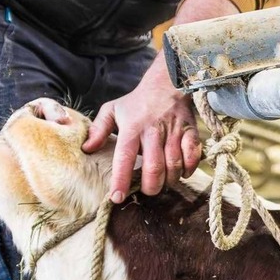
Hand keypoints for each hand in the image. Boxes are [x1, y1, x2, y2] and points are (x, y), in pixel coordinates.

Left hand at [82, 54, 202, 200]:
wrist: (167, 82)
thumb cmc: (138, 101)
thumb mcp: (112, 109)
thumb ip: (98, 130)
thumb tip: (86, 149)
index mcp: (132, 128)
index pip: (124, 157)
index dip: (121, 180)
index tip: (117, 198)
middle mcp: (153, 131)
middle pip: (154, 167)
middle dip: (151, 186)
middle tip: (147, 190)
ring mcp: (174, 132)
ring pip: (174, 165)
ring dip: (169, 180)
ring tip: (163, 182)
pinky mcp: (190, 131)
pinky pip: (193, 156)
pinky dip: (188, 169)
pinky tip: (181, 172)